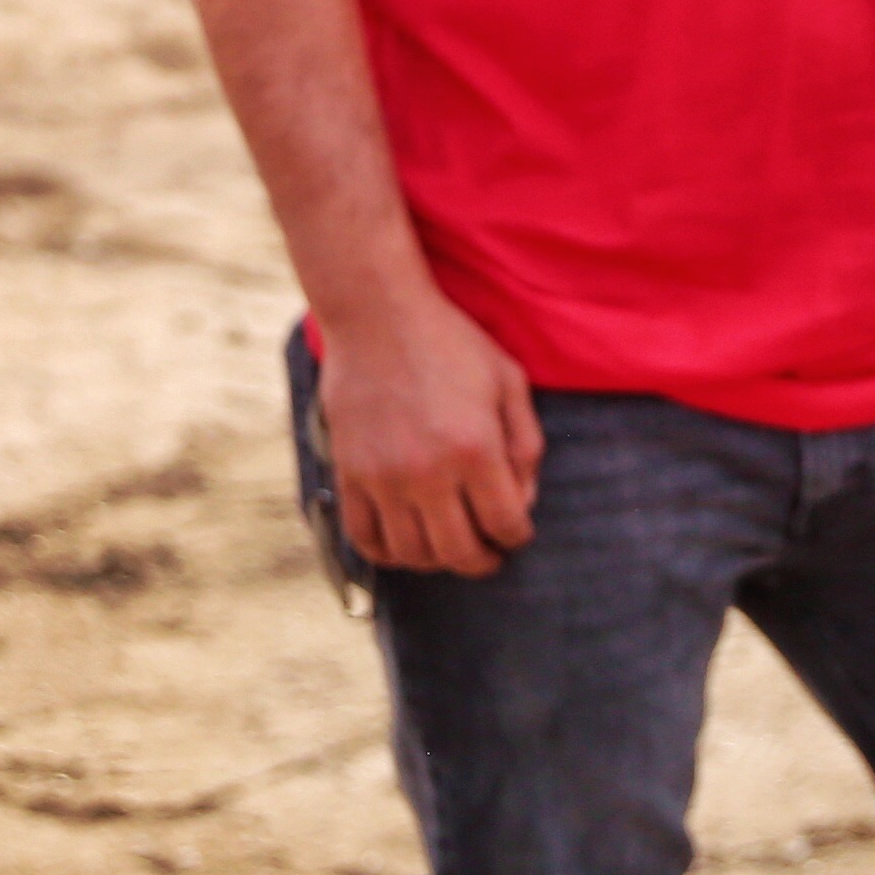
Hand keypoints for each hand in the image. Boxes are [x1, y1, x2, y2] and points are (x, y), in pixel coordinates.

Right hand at [321, 288, 542, 577]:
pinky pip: (365, 538)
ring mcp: (384, 477)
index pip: (505, 524)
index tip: (515, 531)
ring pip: (413, 554)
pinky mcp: (349, 473)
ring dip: (437, 560)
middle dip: (482, 561)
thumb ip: (525, 444)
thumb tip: (524, 502)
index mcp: (476, 448)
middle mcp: (429, 472)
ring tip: (447, 544)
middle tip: (488, 554)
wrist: (375, 313)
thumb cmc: (449, 342)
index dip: (518, 537)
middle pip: (460, 553)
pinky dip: (387, 553)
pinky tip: (404, 542)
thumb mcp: (507, 380)